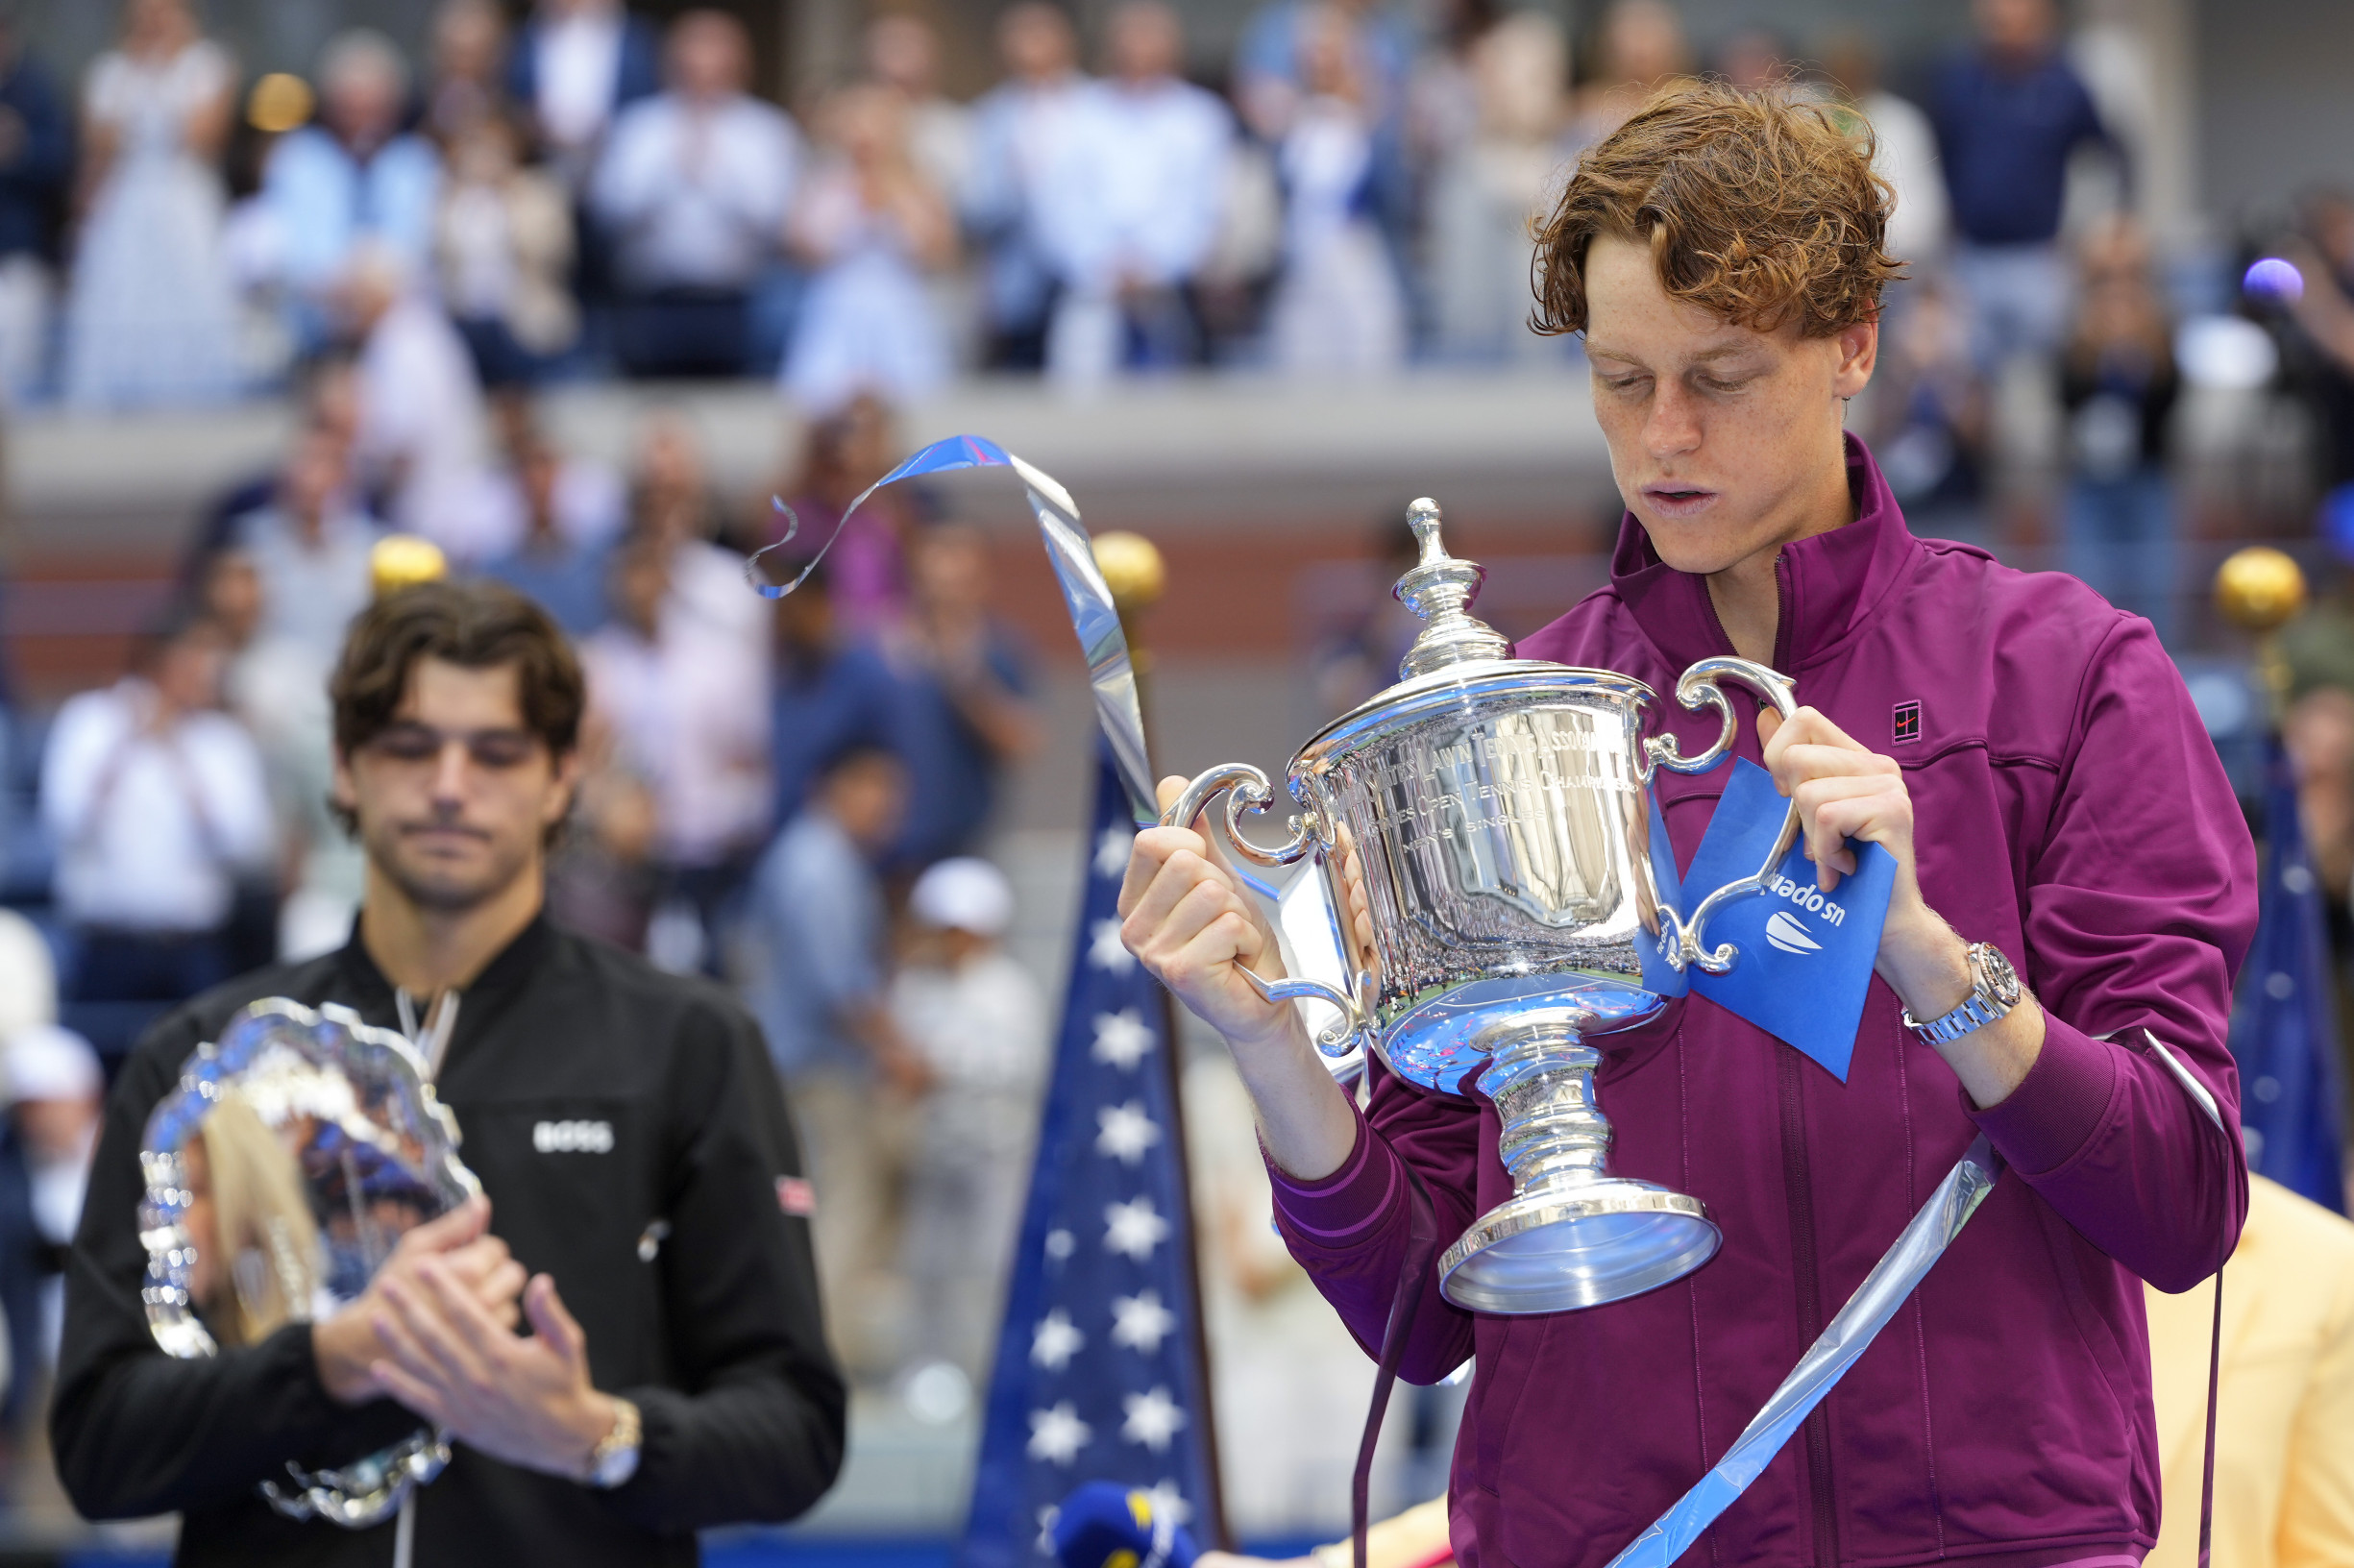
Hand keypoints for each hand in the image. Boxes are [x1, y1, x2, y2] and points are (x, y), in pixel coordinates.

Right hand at [313, 1195, 525, 1404]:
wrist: (370, 1340)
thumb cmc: (393, 1288)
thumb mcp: (416, 1247)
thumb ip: (455, 1225)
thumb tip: (483, 1202)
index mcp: (468, 1271)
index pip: (497, 1249)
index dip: (479, 1250)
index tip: (461, 1258)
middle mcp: (482, 1300)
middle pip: (512, 1274)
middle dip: (494, 1271)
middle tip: (469, 1278)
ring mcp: (483, 1330)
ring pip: (511, 1300)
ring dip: (495, 1296)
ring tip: (465, 1299)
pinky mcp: (481, 1351)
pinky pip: (502, 1326)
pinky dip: (491, 1320)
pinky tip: (467, 1319)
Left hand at [370, 1267, 619, 1481]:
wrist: (561, 1437)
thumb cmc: (565, 1384)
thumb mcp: (568, 1344)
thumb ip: (550, 1312)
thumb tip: (540, 1281)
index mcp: (502, 1353)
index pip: (465, 1312)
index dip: (443, 1287)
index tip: (425, 1265)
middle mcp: (476, 1376)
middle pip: (434, 1334)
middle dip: (408, 1306)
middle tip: (388, 1283)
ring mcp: (462, 1399)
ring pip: (421, 1364)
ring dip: (395, 1339)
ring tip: (375, 1317)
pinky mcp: (456, 1419)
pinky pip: (420, 1400)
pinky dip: (397, 1385)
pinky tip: (379, 1369)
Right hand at [1119, 776, 1359, 1180]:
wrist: (1261, 1003)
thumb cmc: (1236, 945)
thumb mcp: (1217, 879)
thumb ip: (1193, 835)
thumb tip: (1171, 782)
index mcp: (1134, 900)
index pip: (1153, 840)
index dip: (1193, 848)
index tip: (1208, 877)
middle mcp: (1132, 928)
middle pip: (1187, 864)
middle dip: (1224, 886)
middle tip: (1227, 919)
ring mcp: (1152, 953)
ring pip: (1211, 893)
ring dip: (1239, 915)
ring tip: (1233, 942)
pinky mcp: (1179, 971)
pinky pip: (1227, 923)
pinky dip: (1246, 938)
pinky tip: (1237, 961)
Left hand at [1757, 705, 1947, 994]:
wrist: (1884, 921)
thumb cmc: (1844, 872)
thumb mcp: (1806, 814)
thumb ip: (1790, 766)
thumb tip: (1763, 715)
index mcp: (1857, 759)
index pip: (1804, 719)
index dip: (1779, 753)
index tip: (1787, 795)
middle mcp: (1878, 766)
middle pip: (1797, 758)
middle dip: (1795, 809)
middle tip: (1821, 838)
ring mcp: (1889, 786)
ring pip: (1808, 794)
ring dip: (1813, 837)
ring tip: (1836, 856)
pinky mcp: (1892, 810)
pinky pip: (1827, 818)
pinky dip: (1826, 852)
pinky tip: (1845, 867)